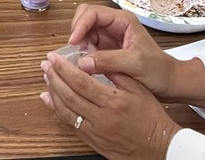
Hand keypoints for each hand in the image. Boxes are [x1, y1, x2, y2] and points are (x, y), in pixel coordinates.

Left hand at [41, 52, 179, 159]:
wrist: (159, 146)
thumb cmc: (151, 117)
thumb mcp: (139, 88)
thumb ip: (116, 73)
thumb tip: (94, 60)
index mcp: (113, 101)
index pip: (80, 81)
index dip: (63, 68)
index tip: (54, 57)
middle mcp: (102, 117)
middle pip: (69, 95)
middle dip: (54, 77)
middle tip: (45, 64)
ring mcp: (96, 131)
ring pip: (66, 111)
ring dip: (52, 93)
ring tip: (46, 78)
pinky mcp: (93, 141)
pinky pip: (70, 125)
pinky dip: (58, 111)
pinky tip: (51, 100)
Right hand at [68, 4, 178, 98]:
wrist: (168, 83)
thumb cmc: (158, 70)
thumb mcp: (135, 64)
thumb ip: (108, 60)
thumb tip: (81, 63)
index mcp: (123, 20)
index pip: (93, 12)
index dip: (80, 24)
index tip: (73, 42)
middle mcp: (114, 24)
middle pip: (85, 17)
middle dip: (77, 30)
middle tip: (74, 49)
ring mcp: (109, 36)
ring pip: (84, 31)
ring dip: (78, 43)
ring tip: (79, 59)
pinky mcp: (105, 49)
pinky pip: (87, 45)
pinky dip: (81, 52)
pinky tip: (83, 64)